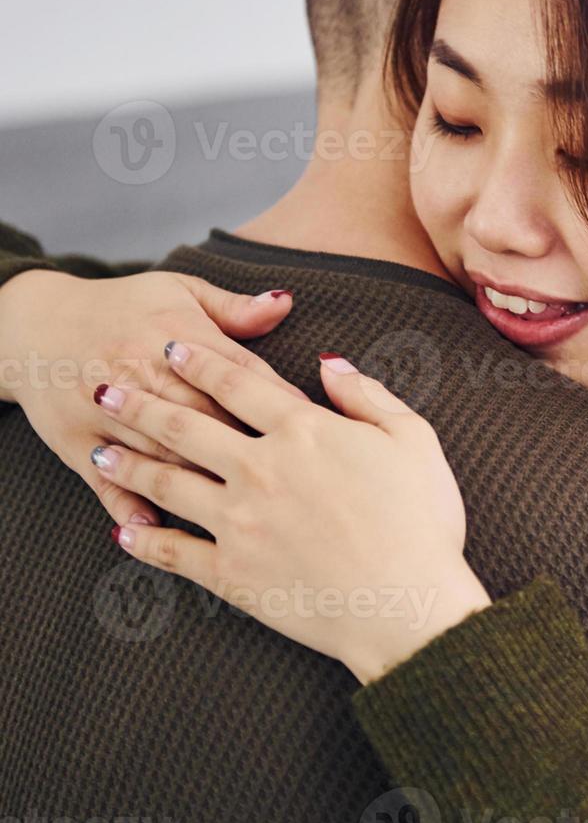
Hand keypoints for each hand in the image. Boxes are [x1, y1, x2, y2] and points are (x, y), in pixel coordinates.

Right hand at [0, 269, 306, 527]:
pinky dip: (132, 506)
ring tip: (250, 516)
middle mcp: (144, 375)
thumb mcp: (178, 292)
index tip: (318, 434)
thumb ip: (234, 308)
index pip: (242, 376)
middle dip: (254, 450)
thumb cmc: (122, 308)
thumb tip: (285, 303)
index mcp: (177, 337)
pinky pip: (108, 482)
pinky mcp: (77, 442)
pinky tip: (162, 530)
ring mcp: (108, 412)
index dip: (282, 406)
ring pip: (163, 455)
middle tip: (299, 483)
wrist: (34, 323)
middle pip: (209, 420)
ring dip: (205, 486)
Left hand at [86, 339, 490, 683]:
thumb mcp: (414, 440)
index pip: (238, 383)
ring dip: (128, 464)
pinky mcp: (232, 572)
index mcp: (305, 431)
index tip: (170, 348)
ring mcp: (239, 521)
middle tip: (106, 387)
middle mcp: (260, 468)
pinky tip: (122, 529)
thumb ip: (368, 395)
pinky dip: (143, 540)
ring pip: (167, 483)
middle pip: (185, 425)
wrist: (406, 604)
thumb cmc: (422, 521)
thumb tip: (330, 362)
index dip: (200, 361)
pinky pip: (173, 552)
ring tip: (98, 452)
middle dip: (140, 403)